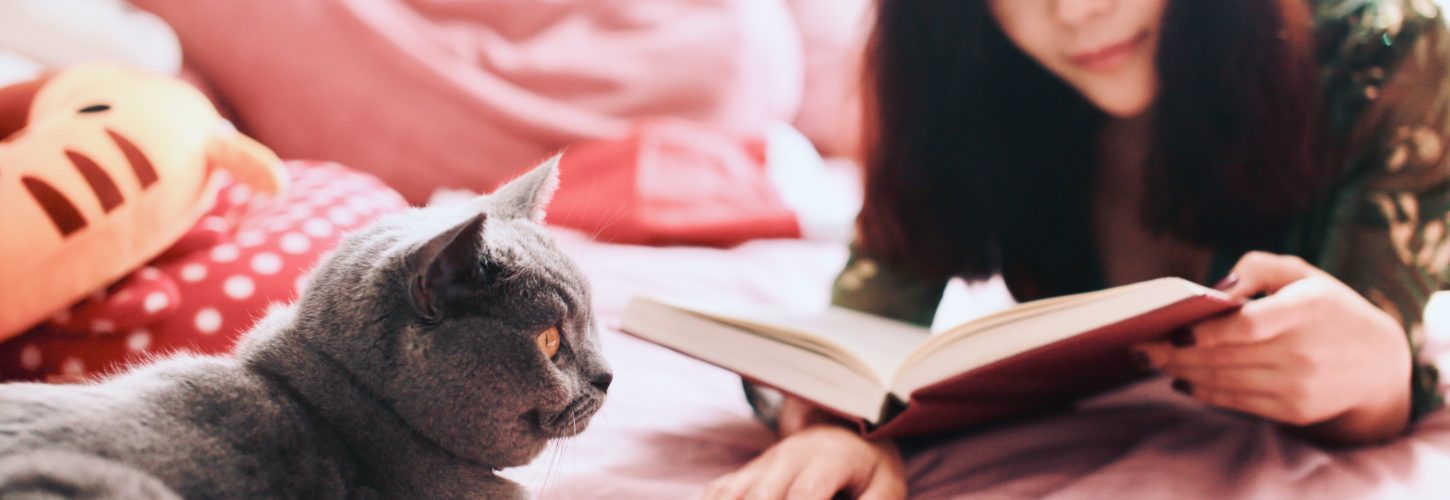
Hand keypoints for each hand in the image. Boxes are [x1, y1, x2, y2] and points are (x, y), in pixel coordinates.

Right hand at [702, 398, 905, 499]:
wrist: (842, 427)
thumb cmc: (867, 466)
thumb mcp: (886, 484)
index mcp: (829, 458)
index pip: (806, 493)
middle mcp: (789, 457)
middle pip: (762, 496)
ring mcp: (762, 464)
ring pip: (734, 494)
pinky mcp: (745, 473)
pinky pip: (717, 492)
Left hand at [1135, 251, 1412, 444]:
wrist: (1378, 364)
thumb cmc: (1326, 307)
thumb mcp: (1302, 274)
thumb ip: (1257, 268)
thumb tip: (1214, 289)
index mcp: (1305, 310)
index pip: (1249, 326)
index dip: (1207, 331)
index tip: (1171, 329)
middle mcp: (1303, 352)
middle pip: (1224, 357)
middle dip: (1173, 353)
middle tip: (1137, 345)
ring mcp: (1298, 386)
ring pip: (1224, 381)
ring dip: (1180, 372)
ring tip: (1149, 360)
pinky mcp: (1293, 409)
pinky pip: (1236, 402)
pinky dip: (1203, 392)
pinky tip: (1180, 379)